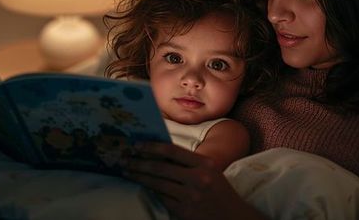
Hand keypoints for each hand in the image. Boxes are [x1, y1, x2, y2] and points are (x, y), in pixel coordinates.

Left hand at [125, 142, 266, 219]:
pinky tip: (142, 185)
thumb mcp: (210, 172)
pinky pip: (161, 198)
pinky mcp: (183, 211)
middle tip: (125, 159)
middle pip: (161, 167)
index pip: (172, 151)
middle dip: (139, 162)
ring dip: (139, 176)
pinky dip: (150, 190)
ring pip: (157, 183)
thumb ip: (189, 163)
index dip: (151, 147)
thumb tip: (159, 153)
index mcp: (205, 164)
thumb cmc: (220, 192)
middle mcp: (198, 178)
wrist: (233, 218)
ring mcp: (190, 196)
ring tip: (128, 171)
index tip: (137, 145)